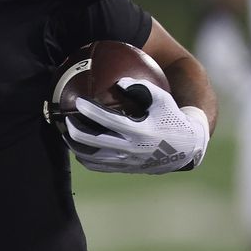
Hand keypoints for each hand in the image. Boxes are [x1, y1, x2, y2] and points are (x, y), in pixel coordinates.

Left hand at [64, 78, 208, 173]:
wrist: (185, 149)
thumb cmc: (172, 118)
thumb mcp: (163, 100)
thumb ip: (141, 88)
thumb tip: (119, 81)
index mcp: (139, 132)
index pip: (107, 120)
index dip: (90, 110)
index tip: (77, 101)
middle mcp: (130, 149)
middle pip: (92, 142)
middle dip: (74, 129)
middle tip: (65, 118)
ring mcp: (125, 162)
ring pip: (91, 156)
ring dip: (75, 145)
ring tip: (65, 132)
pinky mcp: (123, 169)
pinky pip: (97, 165)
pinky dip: (84, 156)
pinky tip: (78, 146)